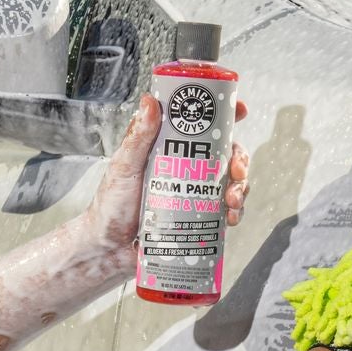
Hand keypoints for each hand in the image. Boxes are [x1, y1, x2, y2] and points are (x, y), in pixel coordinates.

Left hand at [82, 93, 251, 252]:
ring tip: (231, 201)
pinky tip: (230, 218)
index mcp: (171, 151)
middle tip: (237, 170)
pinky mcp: (198, 219)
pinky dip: (235, 213)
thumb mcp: (124, 167)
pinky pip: (225, 212)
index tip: (240, 110)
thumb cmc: (111, 206)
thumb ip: (138, 137)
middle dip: (240, 159)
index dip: (226, 115)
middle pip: (226, 155)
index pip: (202, 127)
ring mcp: (195, 195)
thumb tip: (150, 101)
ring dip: (240, 188)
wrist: (110, 249)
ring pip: (230, 183)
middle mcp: (187, 170)